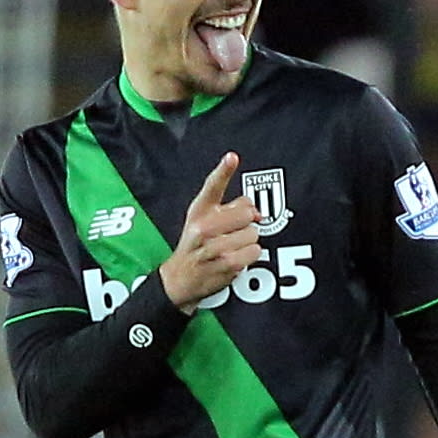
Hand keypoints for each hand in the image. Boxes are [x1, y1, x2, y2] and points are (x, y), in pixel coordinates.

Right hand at [160, 152, 263, 311]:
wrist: (179, 280)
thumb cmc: (196, 247)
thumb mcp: (203, 221)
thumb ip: (231, 209)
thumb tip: (258, 212)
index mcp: (199, 211)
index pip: (212, 187)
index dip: (223, 171)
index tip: (232, 157)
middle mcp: (203, 227)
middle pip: (247, 213)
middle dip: (246, 223)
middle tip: (233, 233)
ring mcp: (214, 247)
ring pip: (253, 233)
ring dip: (248, 242)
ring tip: (231, 249)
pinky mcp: (226, 264)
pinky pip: (255, 252)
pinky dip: (249, 256)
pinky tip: (235, 259)